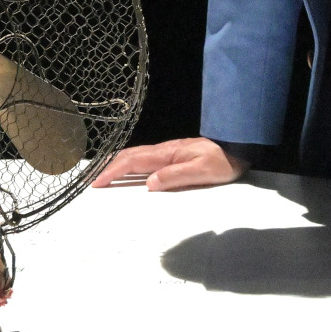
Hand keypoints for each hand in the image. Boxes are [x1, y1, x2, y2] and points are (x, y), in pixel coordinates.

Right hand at [90, 137, 248, 190]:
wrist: (238, 147)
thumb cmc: (223, 161)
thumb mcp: (203, 171)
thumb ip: (176, 176)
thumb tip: (149, 183)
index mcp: (167, 154)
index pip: (133, 162)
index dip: (113, 171)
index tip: (97, 182)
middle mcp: (164, 151)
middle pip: (129, 156)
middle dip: (108, 166)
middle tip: (91, 179)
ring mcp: (167, 152)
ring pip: (135, 155)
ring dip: (117, 163)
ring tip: (103, 173)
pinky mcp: (173, 155)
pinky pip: (144, 158)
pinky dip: (129, 163)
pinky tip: (128, 169)